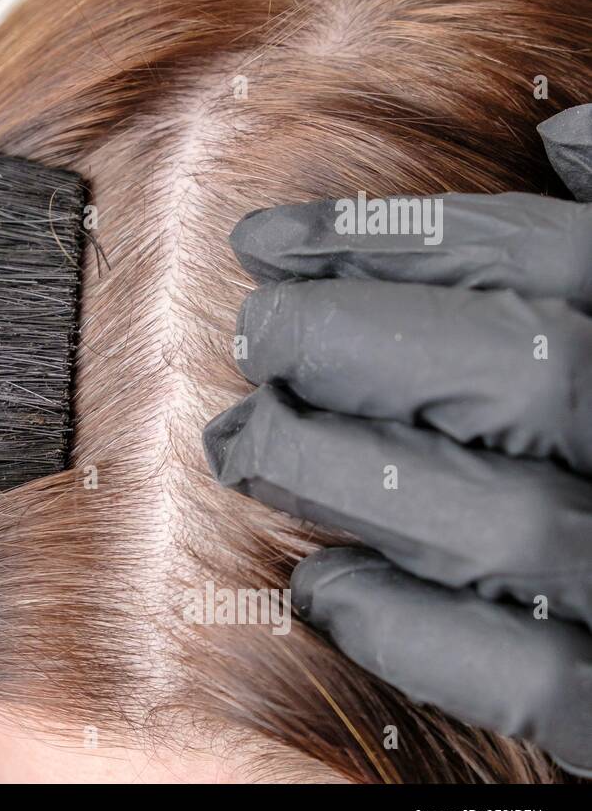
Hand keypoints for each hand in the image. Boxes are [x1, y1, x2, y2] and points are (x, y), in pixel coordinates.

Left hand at [203, 104, 591, 775]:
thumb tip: (562, 139)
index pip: (545, 260)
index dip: (391, 240)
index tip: (271, 239)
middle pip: (515, 370)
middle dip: (352, 341)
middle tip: (257, 334)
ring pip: (496, 520)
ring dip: (341, 474)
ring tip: (249, 444)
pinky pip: (527, 671)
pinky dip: (406, 626)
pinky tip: (324, 584)